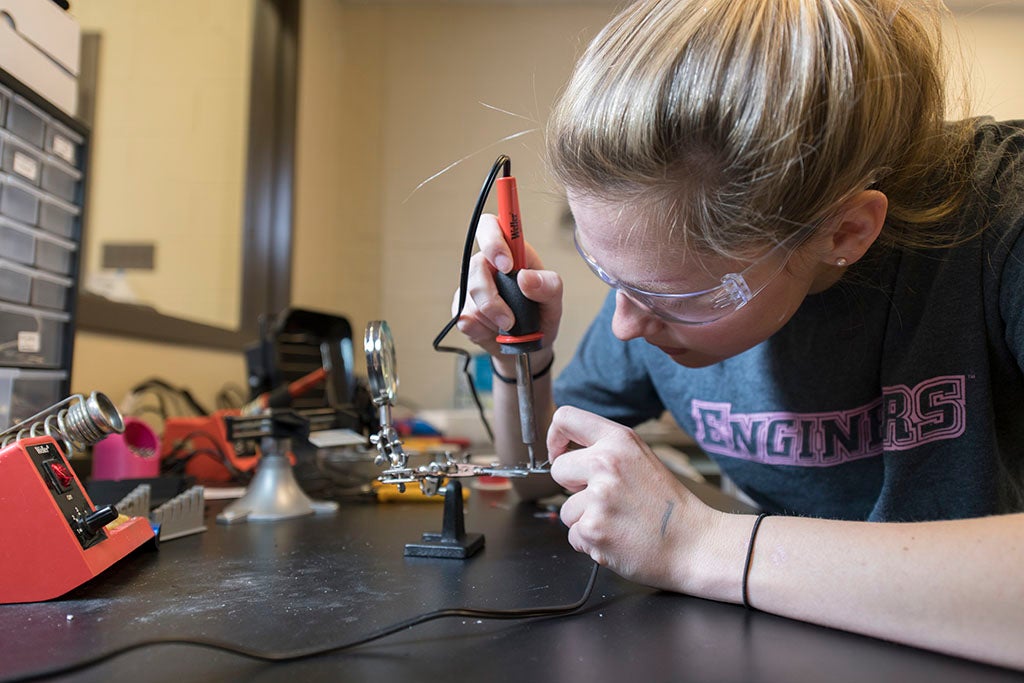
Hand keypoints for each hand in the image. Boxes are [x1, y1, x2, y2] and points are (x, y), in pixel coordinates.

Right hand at [454, 213, 562, 357]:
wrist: (528, 347)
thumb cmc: (541, 314)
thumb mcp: (554, 301)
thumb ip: (548, 286)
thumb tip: (526, 278)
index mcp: (512, 252)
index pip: (490, 226)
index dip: (493, 240)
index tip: (507, 265)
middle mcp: (488, 265)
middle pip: (475, 266)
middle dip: (492, 298)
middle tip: (509, 319)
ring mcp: (473, 286)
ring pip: (470, 296)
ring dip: (492, 318)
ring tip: (509, 325)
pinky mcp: (462, 309)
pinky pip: (465, 318)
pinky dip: (482, 330)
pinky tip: (494, 330)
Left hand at [547, 406, 718, 591]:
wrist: (695, 544)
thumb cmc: (669, 507)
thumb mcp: (642, 459)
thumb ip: (607, 450)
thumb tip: (568, 451)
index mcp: (619, 440)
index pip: (565, 418)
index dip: (556, 438)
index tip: (560, 453)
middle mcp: (605, 463)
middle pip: (558, 469)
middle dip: (572, 487)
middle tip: (603, 498)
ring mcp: (598, 497)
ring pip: (565, 509)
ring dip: (585, 519)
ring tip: (618, 522)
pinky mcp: (592, 529)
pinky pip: (573, 535)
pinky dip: (591, 542)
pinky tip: (617, 538)